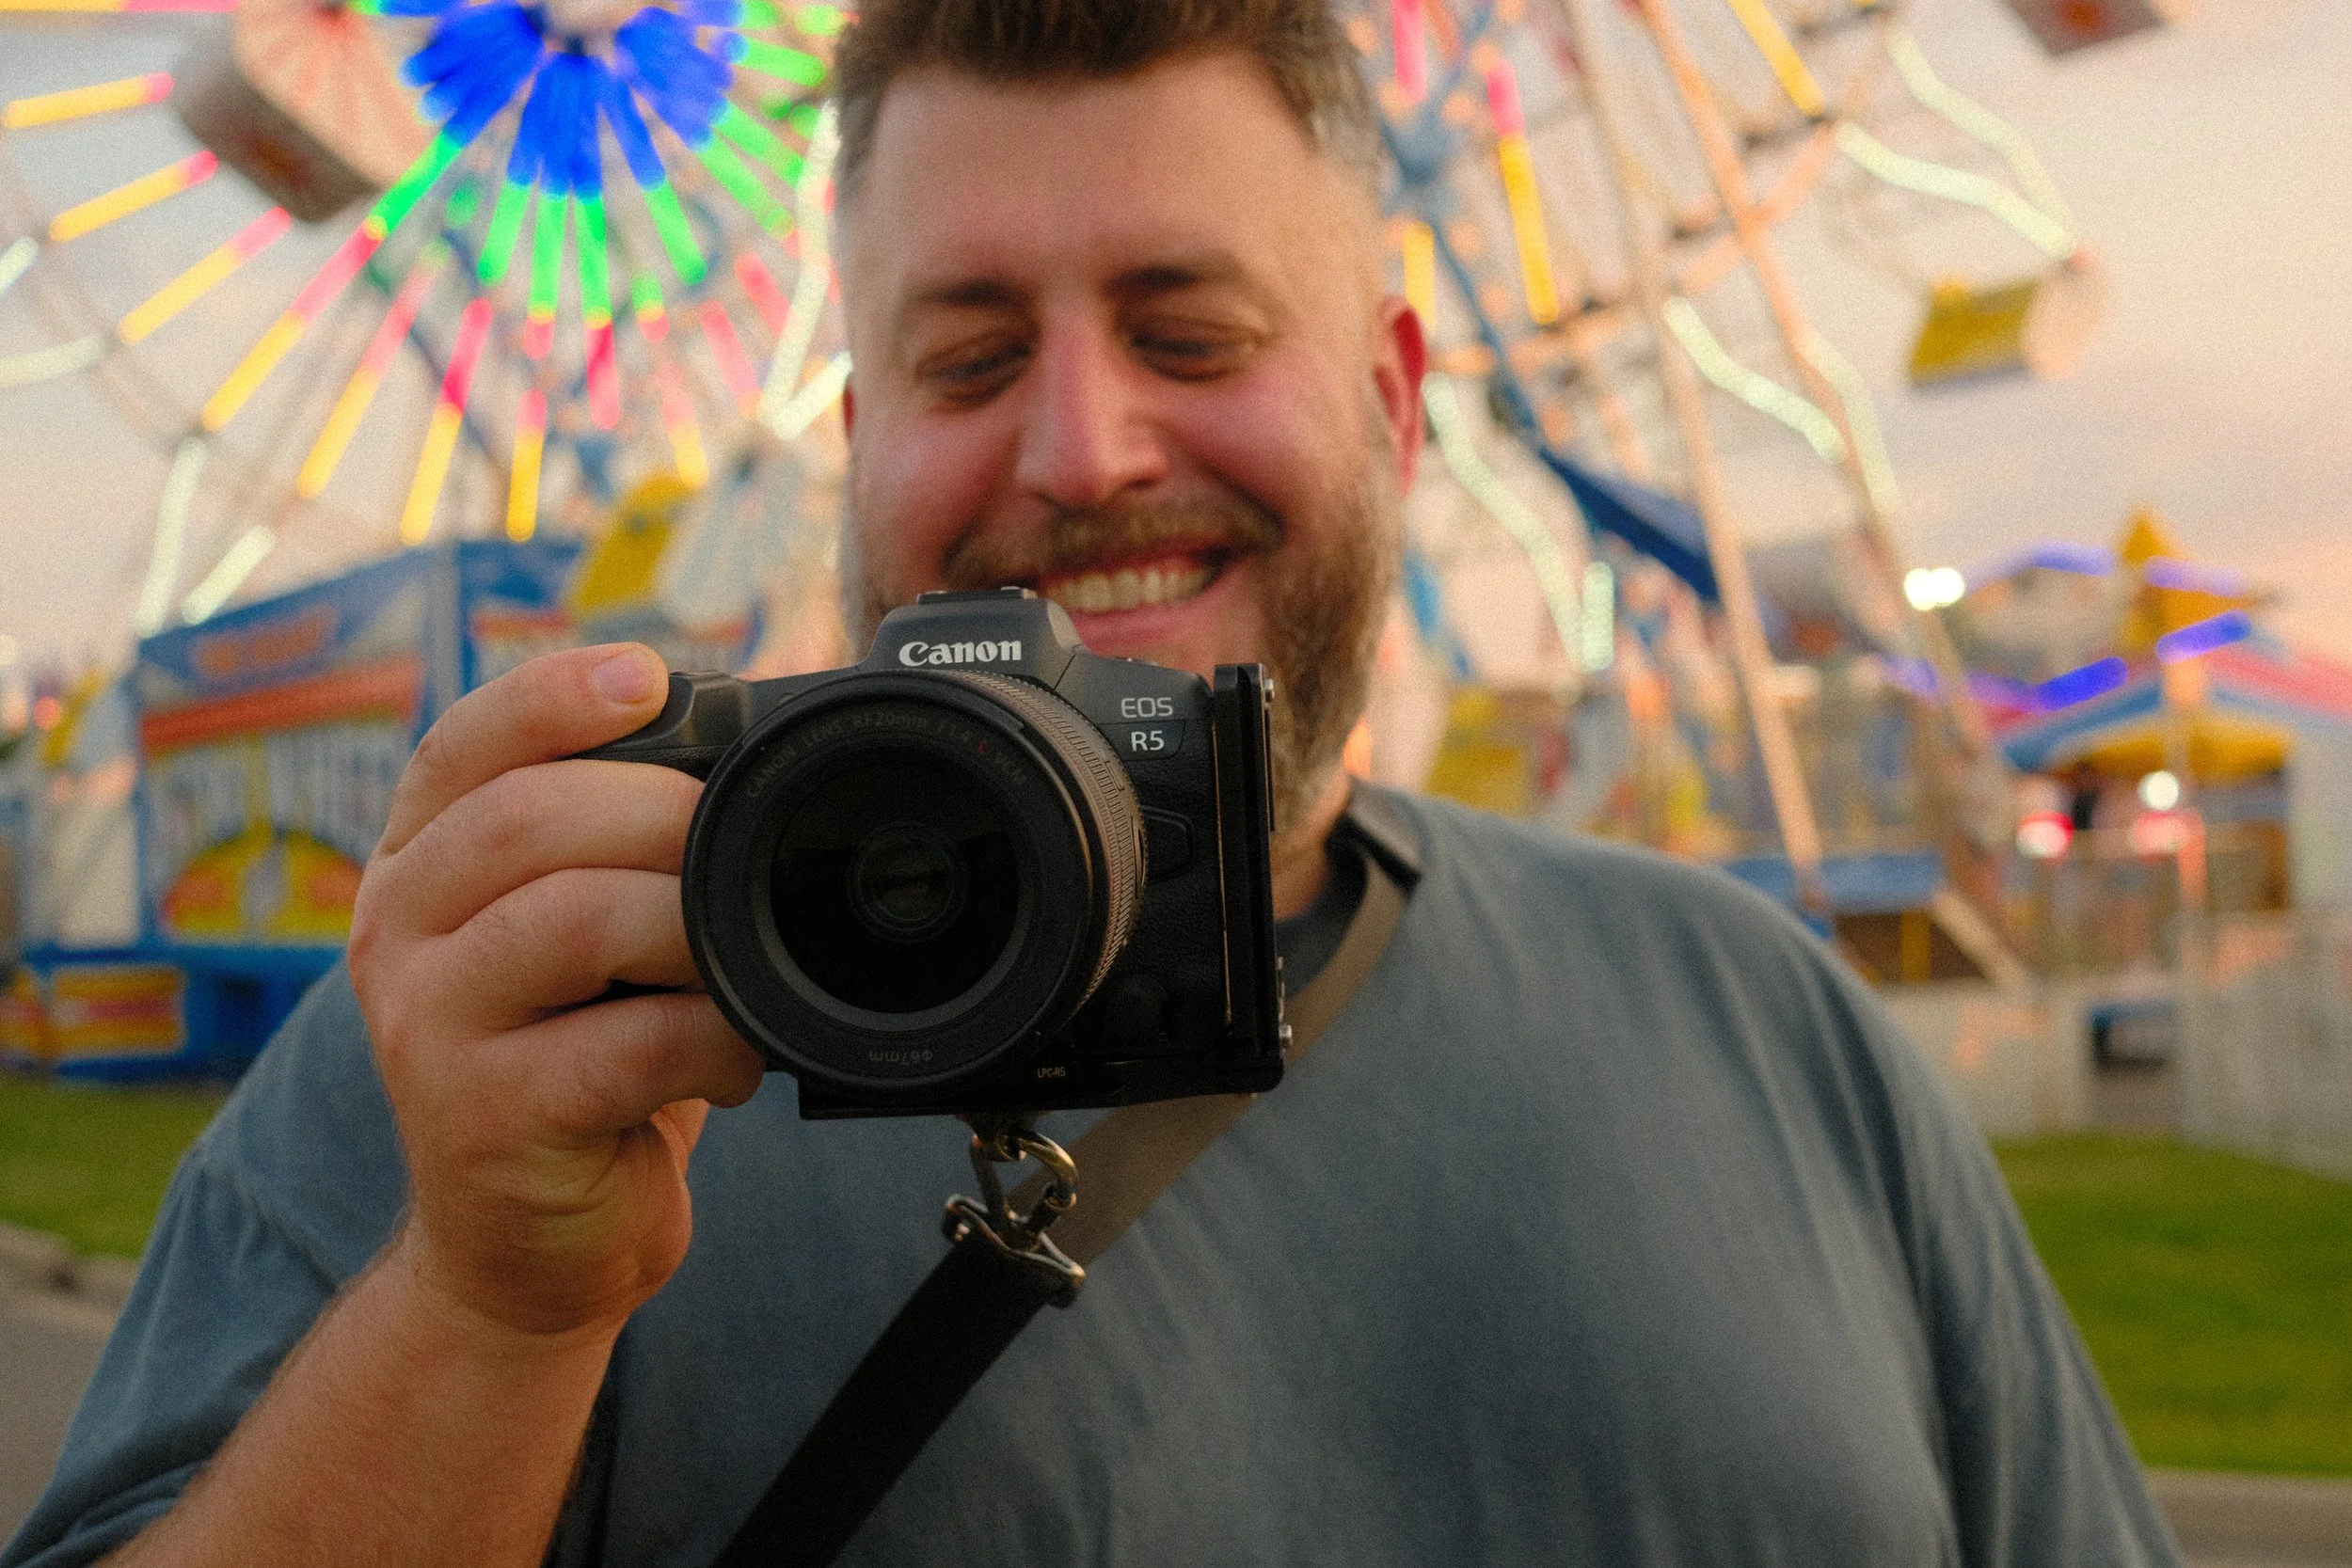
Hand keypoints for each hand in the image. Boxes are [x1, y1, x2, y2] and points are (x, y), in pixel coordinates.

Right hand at [349, 644, 764, 1341]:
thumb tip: (737, 735)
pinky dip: (708, 1038)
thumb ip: (613, 843)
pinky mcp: (485, 1120)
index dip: (552, 697)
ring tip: (737, 960)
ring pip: (569, 921)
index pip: (464, 746)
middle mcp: (397, 931)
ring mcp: (427, 1028)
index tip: (648, 675)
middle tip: (738, 848)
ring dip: (687, 925)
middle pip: (525, 819)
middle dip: (659, 813)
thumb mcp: (581, 939)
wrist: (526, 1249)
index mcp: (420, 864)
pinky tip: (734, 1057)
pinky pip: (620, 1045)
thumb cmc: (581, 1066)